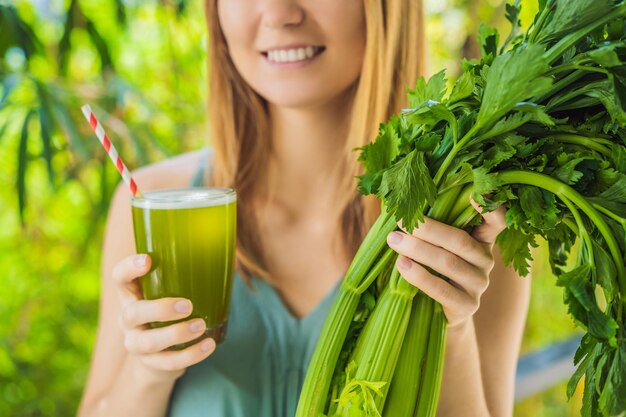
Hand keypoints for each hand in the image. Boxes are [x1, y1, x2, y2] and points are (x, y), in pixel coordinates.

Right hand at [113, 254, 215, 382]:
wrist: (159, 357)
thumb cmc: (170, 311)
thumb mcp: (169, 291)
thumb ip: (183, 273)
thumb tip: (222, 246)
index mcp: (132, 295)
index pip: (119, 278)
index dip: (128, 268)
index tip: (147, 260)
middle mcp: (128, 320)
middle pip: (133, 313)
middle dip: (160, 309)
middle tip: (187, 305)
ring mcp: (137, 344)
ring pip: (149, 342)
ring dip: (177, 333)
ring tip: (200, 326)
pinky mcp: (152, 364)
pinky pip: (169, 362)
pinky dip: (191, 354)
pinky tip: (209, 345)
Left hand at [386, 200, 505, 327]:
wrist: (437, 313)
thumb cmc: (433, 269)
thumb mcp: (436, 246)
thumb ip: (430, 228)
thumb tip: (399, 204)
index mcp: (481, 240)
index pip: (496, 222)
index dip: (490, 208)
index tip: (473, 193)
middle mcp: (485, 260)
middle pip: (460, 241)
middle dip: (428, 229)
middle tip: (401, 220)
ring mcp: (479, 284)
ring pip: (449, 263)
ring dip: (418, 249)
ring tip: (394, 240)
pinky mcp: (467, 306)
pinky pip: (442, 290)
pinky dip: (419, 275)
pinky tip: (402, 265)